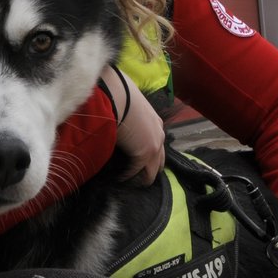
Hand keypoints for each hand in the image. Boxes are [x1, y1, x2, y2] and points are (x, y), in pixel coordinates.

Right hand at [101, 66, 164, 185]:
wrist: (118, 96)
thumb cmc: (120, 96)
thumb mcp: (129, 107)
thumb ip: (130, 118)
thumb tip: (120, 121)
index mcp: (156, 123)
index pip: (158, 146)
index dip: (149, 156)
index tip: (137, 163)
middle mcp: (159, 135)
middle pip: (159, 161)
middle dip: (148, 170)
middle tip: (135, 176)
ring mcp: (155, 146)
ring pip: (151, 171)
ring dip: (140, 176)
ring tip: (128, 181)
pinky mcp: (145, 155)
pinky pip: (136, 172)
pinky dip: (128, 177)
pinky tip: (119, 178)